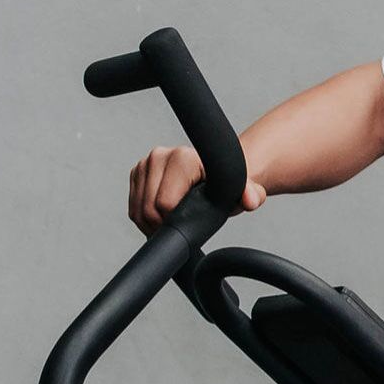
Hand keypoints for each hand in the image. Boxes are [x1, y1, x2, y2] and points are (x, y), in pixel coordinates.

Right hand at [127, 144, 265, 231]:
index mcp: (182, 158)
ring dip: (152, 226)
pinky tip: (163, 218)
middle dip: (163, 227)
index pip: (164, 203)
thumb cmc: (227, 185)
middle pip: (148, 209)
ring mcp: (145, 163)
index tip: (191, 223)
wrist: (217, 173)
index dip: (176, 222)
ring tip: (174, 223)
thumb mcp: (243, 192)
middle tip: (183, 227)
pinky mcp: (137, 173)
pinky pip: (132, 208)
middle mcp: (159, 155)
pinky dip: (144, 220)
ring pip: (137, 211)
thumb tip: (249, 199)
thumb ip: (250, 195)